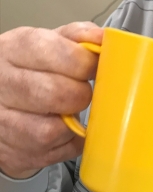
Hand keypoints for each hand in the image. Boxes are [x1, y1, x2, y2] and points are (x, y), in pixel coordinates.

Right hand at [0, 22, 102, 179]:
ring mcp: (1, 121)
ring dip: (71, 124)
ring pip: (50, 130)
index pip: (62, 55)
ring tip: (69, 111)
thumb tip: (104, 39)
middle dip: (81, 95)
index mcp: (14, 49)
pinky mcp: (10, 153)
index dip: (88, 64)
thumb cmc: (29, 69)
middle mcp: (2, 84)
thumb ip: (77, 37)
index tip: (96, 66)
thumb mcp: (48, 44)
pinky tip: (63, 131)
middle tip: (82, 92)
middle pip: (57, 94)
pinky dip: (67, 144)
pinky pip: (52, 154)